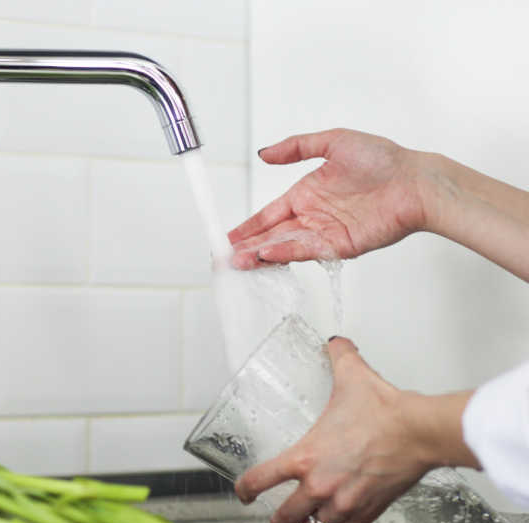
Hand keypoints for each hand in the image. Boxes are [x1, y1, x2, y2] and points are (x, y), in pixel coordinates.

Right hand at [229, 129, 429, 269]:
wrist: (416, 181)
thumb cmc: (383, 159)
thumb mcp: (334, 141)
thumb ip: (296, 148)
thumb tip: (263, 154)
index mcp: (307, 193)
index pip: (270, 214)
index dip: (249, 225)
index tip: (229, 236)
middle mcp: (313, 216)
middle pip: (273, 234)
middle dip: (248, 246)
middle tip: (225, 257)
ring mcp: (326, 233)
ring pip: (285, 246)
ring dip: (261, 255)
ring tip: (239, 262)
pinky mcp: (341, 246)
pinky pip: (307, 251)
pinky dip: (286, 253)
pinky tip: (267, 254)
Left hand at [233, 337, 436, 522]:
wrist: (418, 431)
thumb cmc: (385, 410)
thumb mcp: (352, 377)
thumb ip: (338, 357)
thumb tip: (336, 343)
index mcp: (304, 457)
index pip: (259, 481)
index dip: (245, 490)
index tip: (243, 494)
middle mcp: (318, 486)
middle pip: (282, 518)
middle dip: (277, 520)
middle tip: (277, 518)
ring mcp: (341, 504)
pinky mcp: (365, 514)